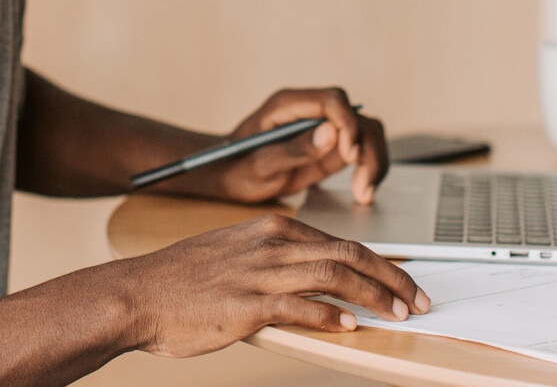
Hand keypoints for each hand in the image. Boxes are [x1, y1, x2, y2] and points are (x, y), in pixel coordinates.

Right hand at [112, 213, 428, 357]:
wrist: (136, 293)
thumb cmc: (181, 280)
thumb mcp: (234, 254)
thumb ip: (274, 262)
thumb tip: (315, 286)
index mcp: (272, 228)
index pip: (342, 241)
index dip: (381, 263)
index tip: (403, 282)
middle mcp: (271, 244)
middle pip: (349, 254)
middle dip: (392, 277)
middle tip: (419, 299)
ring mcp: (260, 272)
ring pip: (335, 276)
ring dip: (374, 296)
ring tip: (399, 313)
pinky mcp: (247, 303)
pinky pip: (301, 308)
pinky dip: (330, 317)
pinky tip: (350, 327)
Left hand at [213, 87, 387, 204]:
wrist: (228, 175)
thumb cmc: (236, 167)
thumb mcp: (260, 165)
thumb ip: (294, 150)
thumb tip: (331, 134)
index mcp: (288, 104)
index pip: (333, 100)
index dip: (349, 125)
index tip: (350, 156)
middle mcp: (310, 111)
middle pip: (357, 117)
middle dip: (367, 149)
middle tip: (362, 186)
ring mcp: (323, 128)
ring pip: (367, 133)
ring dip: (373, 161)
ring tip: (364, 194)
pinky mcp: (331, 147)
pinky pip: (361, 150)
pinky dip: (369, 169)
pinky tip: (364, 193)